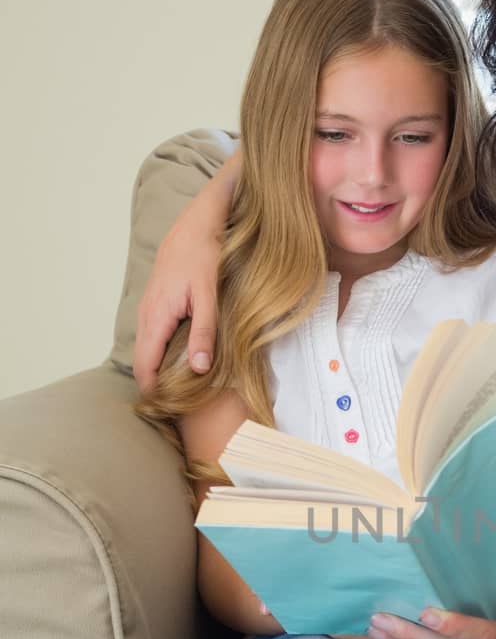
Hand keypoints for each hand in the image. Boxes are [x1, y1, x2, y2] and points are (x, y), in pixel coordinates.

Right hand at [133, 151, 240, 392]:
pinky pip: (156, 337)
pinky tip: (187, 360)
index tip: (170, 414)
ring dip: (162, 370)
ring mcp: (149, 310)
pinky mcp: (157, 304)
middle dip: (158, 387)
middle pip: (144, 363)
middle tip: (182, 410)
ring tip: (185, 391)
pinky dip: (166, 353)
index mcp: (155, 319)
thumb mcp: (209, 296)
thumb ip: (204, 333)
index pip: (144, 368)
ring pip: (149, 350)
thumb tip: (198, 370)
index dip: (153, 394)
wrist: (196, 223)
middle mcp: (146, 317)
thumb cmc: (204, 256)